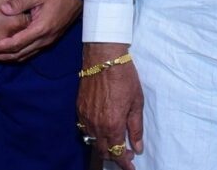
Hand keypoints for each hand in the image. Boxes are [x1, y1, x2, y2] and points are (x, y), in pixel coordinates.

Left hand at [0, 0, 81, 62]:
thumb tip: (3, 9)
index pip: (15, 44)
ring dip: (4, 57)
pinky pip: (28, 52)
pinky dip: (15, 53)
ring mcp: (46, 42)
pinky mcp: (47, 40)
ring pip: (22, 56)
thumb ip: (20, 2)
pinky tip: (5, 51)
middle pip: (16, 55)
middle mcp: (43, 40)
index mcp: (40, 29)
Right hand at [0, 0, 28, 49]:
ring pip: (5, 48)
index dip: (27, 18)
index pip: (29, 24)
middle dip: (19, 31)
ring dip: (7, 44)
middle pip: (18, 37)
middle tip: (15, 23)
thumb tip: (30, 4)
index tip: (25, 13)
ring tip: (7, 38)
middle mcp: (7, 37)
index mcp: (17, 23)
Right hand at [76, 43, 143, 169]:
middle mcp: (96, 124)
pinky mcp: (79, 107)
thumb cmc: (124, 77)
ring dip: (103, 145)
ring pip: (93, 140)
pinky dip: (93, 133)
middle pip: (103, 150)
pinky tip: (102, 128)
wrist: (103, 56)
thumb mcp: (136, 103)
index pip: (117, 153)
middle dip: (114, 156)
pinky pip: (84, 128)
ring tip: (114, 141)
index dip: (124, 163)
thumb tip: (137, 147)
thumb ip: (136, 128)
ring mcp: (86, 116)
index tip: (131, 167)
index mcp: (113, 125)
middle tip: (125, 153)